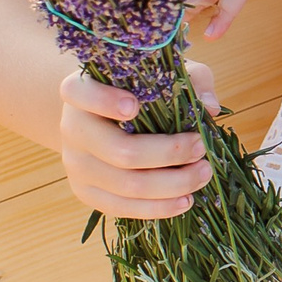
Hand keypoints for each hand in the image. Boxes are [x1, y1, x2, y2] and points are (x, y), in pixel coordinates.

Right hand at [57, 63, 219, 219]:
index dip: (104, 101)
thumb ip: (190, 80)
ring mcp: (76, 164)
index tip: (135, 106)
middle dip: (169, 153)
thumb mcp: (163, 73)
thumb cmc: (139, 90)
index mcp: (80, 92)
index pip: (78, 93)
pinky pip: (122, 207)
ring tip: (203, 174)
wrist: (98, 119)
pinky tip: (185, 200)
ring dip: (171, 184)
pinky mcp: (85, 192)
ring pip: (126, 185)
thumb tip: (209, 108)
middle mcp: (71, 128)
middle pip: (120, 150)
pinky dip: (157, 207)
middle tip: (201, 147)